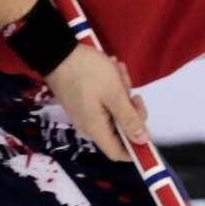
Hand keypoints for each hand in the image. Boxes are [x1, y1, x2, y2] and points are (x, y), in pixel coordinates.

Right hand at [44, 46, 147, 160]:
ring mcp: (85, 112)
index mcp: (96, 129)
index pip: (118, 153)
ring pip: (114, 110)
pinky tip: (112, 68)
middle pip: (120, 128)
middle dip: (130, 109)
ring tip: (119, 71)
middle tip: (133, 93)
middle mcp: (89, 125)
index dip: (135, 148)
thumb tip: (143, 140)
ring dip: (122, 92)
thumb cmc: (88, 72)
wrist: (58, 52)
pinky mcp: (83, 100)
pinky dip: (112, 87)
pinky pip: (104, 100)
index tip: (147, 132)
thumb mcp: (115, 94)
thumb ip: (130, 118)